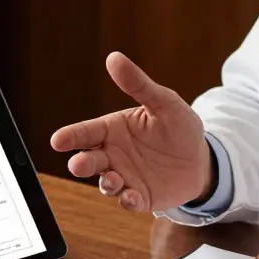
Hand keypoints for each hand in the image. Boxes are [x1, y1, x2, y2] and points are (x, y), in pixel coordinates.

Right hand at [50, 52, 210, 212]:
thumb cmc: (179, 126)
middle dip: (81, 163)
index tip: (57, 141)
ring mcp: (125, 177)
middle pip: (89, 160)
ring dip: (106, 183)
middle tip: (78, 164)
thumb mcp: (164, 102)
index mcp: (113, 130)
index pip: (86, 132)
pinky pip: (129, 201)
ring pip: (106, 183)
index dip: (70, 136)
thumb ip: (139, 85)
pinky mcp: (140, 197)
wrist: (201, 158)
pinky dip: (127, 200)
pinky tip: (131, 197)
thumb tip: (114, 58)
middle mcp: (113, 155)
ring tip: (113, 180)